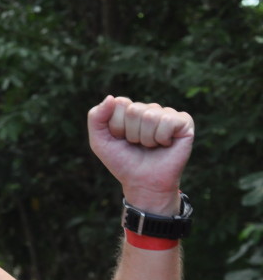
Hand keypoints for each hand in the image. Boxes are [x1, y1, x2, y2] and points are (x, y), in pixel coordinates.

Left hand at [87, 96, 193, 212]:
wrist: (143, 182)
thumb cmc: (122, 161)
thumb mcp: (99, 141)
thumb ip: (95, 117)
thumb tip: (111, 97)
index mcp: (129, 109)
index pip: (119, 102)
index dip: (116, 126)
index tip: (120, 139)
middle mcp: (148, 109)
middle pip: (134, 110)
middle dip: (131, 133)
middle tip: (136, 145)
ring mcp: (167, 114)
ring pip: (150, 116)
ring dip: (146, 138)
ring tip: (150, 146)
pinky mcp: (184, 122)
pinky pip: (168, 121)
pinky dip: (161, 138)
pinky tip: (164, 145)